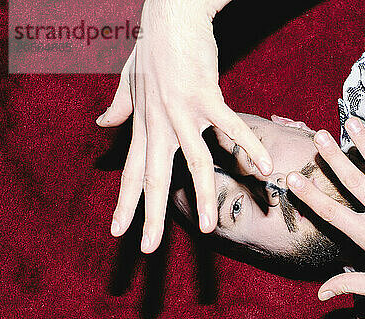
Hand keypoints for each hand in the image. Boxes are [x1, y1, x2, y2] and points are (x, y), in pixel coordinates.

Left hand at [96, 0, 272, 252]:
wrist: (168, 12)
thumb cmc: (153, 45)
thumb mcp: (127, 78)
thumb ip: (117, 105)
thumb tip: (102, 124)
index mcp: (143, 123)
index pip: (130, 171)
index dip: (124, 203)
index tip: (118, 231)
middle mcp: (158, 123)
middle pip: (153, 177)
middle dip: (150, 216)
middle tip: (147, 249)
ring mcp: (181, 111)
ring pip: (193, 162)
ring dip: (201, 197)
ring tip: (209, 228)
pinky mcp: (206, 96)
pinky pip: (230, 127)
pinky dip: (248, 147)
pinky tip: (262, 168)